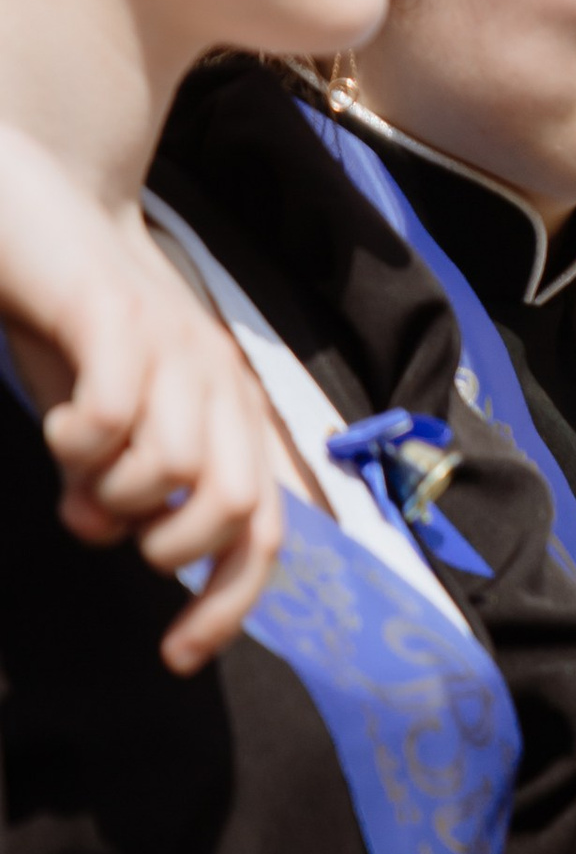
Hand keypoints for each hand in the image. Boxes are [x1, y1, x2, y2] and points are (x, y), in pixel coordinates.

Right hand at [0, 125, 281, 671]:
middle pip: (236, 509)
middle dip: (165, 547)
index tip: (178, 655)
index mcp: (226, 408)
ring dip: (108, 492)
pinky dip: (77, 442)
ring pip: (171, 470)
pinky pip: (112, 416)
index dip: (228, 604)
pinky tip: (55, 420)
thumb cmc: (70, 316)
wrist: (35, 198)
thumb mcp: (110, 407)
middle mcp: (216, 380)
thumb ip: (122, 472)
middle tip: (102, 520)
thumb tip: (108, 533)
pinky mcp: (115, 316)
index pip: (262, 530)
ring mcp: (172, 346)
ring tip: (70, 460)